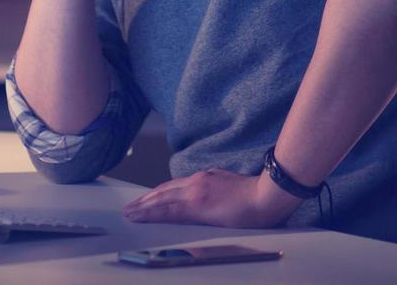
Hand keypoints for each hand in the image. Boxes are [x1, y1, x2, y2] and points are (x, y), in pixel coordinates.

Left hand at [123, 169, 302, 228]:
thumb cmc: (255, 196)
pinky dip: (152, 213)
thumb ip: (213, 192)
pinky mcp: (197, 205)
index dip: (157, 195)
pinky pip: (168, 210)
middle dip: (145, 201)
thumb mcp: (229, 188)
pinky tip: (143, 217)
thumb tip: (205, 202)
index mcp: (204, 179)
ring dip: (144, 207)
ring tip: (130, 214)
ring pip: (161, 200)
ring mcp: (195, 192)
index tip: (145, 200)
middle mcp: (196, 183)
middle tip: (130, 209)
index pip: (174, 187)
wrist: (267, 195)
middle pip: (163, 192)